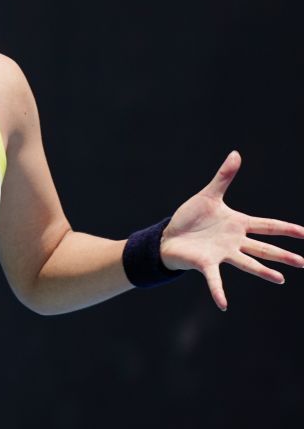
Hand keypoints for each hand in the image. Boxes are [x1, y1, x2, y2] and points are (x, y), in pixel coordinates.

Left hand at [160, 150, 303, 310]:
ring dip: (263, 271)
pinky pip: (214, 280)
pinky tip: (223, 305)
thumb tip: (236, 153)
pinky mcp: (206, 264)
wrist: (169, 235)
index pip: (267, 226)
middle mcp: (233, 241)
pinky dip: (218, 292)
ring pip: (247, 263)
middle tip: (303, 263)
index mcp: (237, 224)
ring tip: (279, 279)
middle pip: (263, 248)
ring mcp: (221, 253)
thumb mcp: (208, 195)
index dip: (286, 229)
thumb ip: (224, 177)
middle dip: (283, 255)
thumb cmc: (190, 218)